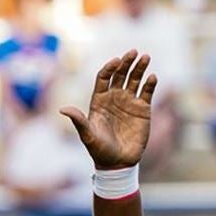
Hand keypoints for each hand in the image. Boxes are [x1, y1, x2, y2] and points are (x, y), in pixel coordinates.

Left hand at [61, 50, 156, 169]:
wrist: (117, 163)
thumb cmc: (99, 150)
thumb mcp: (87, 136)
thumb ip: (78, 121)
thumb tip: (62, 109)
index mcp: (99, 101)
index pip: (104, 78)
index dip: (109, 68)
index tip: (116, 61)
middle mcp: (114, 98)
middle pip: (120, 75)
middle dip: (126, 62)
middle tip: (133, 52)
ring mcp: (129, 102)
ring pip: (135, 79)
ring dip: (140, 68)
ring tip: (145, 57)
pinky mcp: (143, 109)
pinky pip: (147, 92)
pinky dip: (150, 84)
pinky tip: (152, 77)